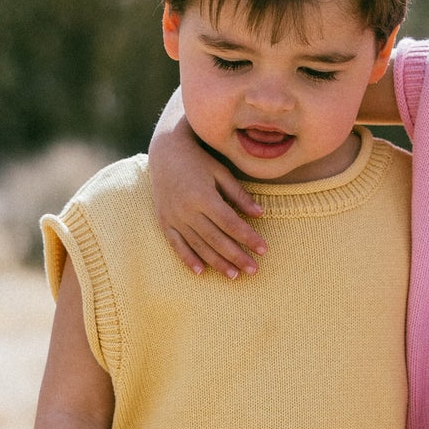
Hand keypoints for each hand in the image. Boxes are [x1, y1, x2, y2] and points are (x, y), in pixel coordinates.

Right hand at [148, 116, 266, 277]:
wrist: (165, 152)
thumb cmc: (199, 161)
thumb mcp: (221, 173)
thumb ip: (239, 195)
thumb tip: (260, 214)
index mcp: (203, 196)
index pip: (230, 223)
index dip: (248, 238)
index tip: (263, 250)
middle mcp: (187, 210)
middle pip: (216, 239)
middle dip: (236, 256)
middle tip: (253, 270)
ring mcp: (174, 218)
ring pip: (198, 246)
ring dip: (216, 263)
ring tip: (234, 276)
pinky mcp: (164, 222)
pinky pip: (176, 245)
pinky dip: (188, 259)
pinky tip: (200, 272)